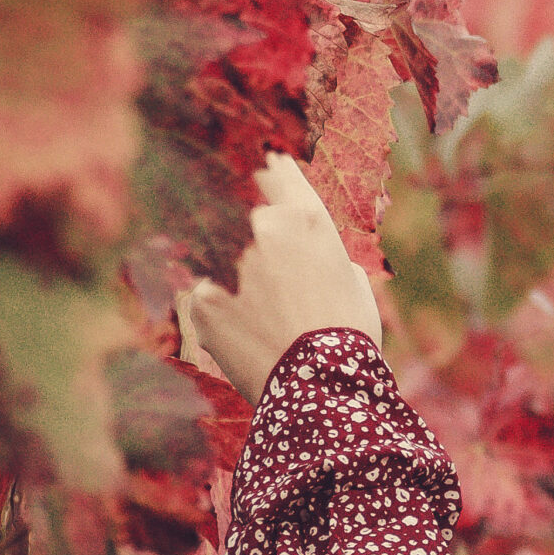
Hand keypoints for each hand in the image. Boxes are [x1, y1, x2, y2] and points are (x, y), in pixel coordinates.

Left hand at [181, 154, 383, 404]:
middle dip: (253, 235)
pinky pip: (208, 296)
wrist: (318, 389)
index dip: (274, 171)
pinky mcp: (201, 298)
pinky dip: (222, 312)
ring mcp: (226, 262)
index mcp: (305, 218)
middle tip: (270, 271)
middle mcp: (261, 229)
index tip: (265, 166)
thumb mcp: (352, 281)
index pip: (282, 175)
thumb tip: (309, 255)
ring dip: (235, 275)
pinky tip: (248, 335)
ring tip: (265, 314)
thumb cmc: (348, 336)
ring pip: (222, 258)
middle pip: (247, 216)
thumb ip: (323, 253)